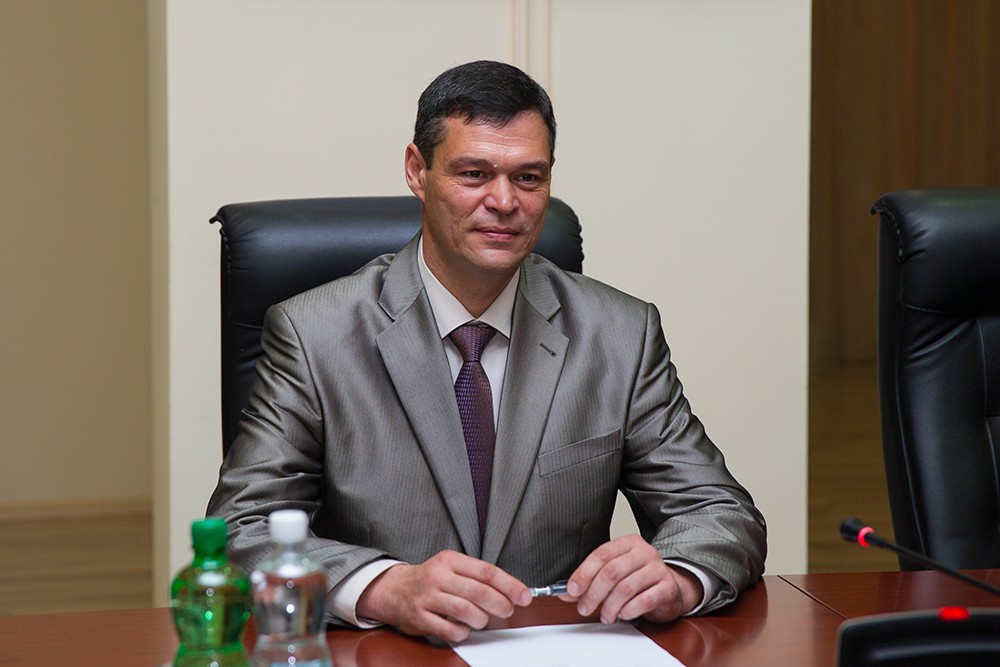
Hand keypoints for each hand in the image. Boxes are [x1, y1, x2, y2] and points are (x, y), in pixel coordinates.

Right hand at [355, 550, 530, 641]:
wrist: (393, 589)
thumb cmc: (430, 580)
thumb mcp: (451, 567)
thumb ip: (477, 577)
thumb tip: (511, 592)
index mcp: (449, 560)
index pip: (486, 571)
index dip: (510, 585)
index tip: (524, 596)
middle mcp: (438, 576)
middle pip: (478, 591)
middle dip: (499, 604)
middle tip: (507, 610)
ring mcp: (427, 597)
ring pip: (465, 610)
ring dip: (481, 619)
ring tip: (483, 619)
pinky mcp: (419, 617)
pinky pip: (448, 629)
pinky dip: (462, 631)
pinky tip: (464, 628)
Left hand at [562, 534, 703, 623]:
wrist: (672, 588)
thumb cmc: (639, 579)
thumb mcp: (615, 574)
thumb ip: (590, 581)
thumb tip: (565, 593)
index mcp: (628, 543)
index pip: (601, 554)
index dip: (584, 573)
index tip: (572, 590)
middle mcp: (644, 552)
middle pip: (611, 571)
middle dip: (594, 593)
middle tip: (585, 608)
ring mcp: (658, 569)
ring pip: (626, 588)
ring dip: (610, 606)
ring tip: (605, 616)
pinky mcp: (667, 587)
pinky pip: (643, 600)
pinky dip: (628, 610)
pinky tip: (623, 614)